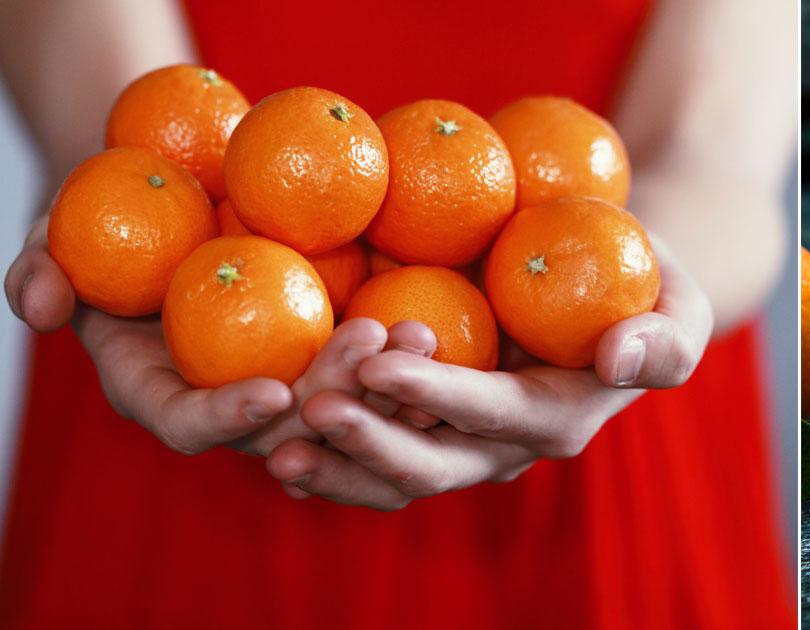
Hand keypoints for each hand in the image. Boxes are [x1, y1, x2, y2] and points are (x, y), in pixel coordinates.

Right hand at [4, 215, 389, 454]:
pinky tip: (432, 328)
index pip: (190, 426)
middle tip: (368, 345)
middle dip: (329, 396)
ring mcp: (282, 379)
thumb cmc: (108, 213)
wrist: (177, 194)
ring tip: (419, 335)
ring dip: (381, 383)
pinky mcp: (322, 353)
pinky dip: (399, 356)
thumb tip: (36, 307)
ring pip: (338, 406)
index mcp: (161, 391)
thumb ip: (40, 270)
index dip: (226, 419)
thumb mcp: (59, 231)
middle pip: (284, 427)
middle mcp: (227, 400)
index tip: (271, 392)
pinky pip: (367, 370)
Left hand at [265, 238, 713, 509]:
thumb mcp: (680, 308)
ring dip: (337, 464)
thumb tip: (618, 358)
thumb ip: (663, 339)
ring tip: (274, 446)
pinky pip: (375, 455)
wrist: (605, 292)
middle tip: (313, 409)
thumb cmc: (646, 289)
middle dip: (372, 444)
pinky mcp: (429, 427)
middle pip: (434, 464)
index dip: (441, 394)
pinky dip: (329, 455)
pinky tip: (274, 441)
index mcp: (558, 418)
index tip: (382, 360)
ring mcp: (462, 444)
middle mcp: (505, 447)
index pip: (496, 412)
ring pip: (394, 474)